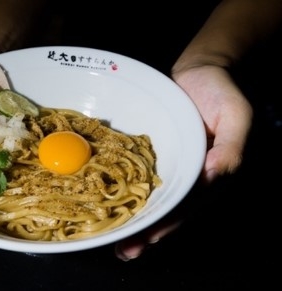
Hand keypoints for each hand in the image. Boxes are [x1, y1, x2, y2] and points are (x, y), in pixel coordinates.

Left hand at [114, 64, 250, 259]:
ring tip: (116, 242)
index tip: (148, 239)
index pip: (190, 205)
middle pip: (170, 211)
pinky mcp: (161, 158)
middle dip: (148, 233)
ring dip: (137, 223)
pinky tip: (112, 209)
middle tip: (124, 252)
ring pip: (156, 201)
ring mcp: (177, 168)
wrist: (202, 69)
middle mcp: (195, 177)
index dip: (169, 223)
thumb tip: (214, 174)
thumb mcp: (236, 114)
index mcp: (216, 173)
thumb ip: (232, 146)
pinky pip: (145, 180)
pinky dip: (131, 197)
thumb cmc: (221, 90)